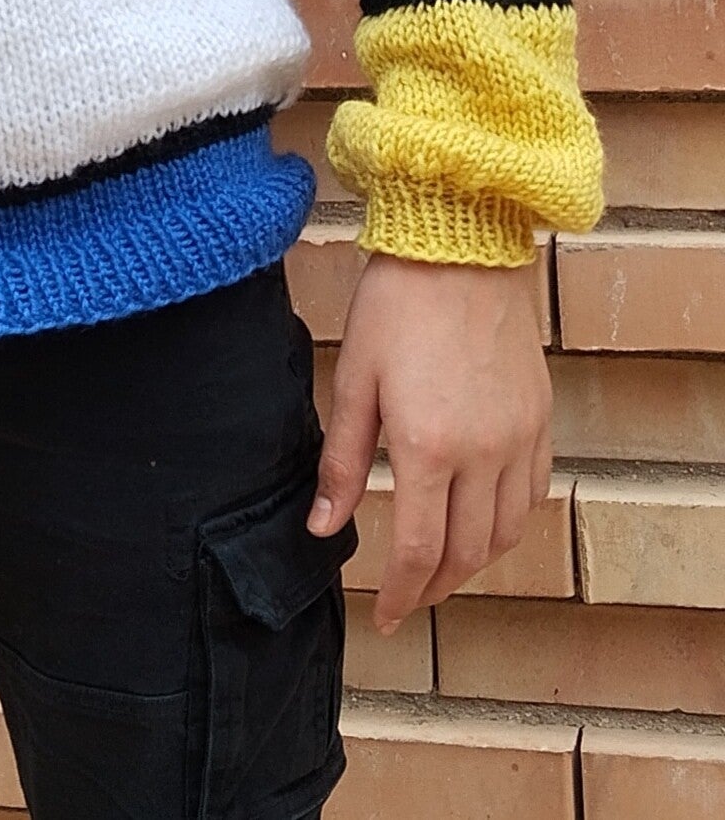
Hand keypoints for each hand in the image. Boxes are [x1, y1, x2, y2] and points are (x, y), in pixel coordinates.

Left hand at [307, 252, 551, 633]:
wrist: (459, 244)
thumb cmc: (396, 304)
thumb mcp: (354, 379)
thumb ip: (341, 462)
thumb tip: (324, 528)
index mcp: (427, 447)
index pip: (418, 550)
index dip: (401, 594)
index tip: (384, 617)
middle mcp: (482, 454)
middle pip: (465, 554)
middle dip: (434, 588)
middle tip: (409, 600)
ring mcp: (518, 438)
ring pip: (505, 533)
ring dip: (472, 562)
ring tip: (440, 567)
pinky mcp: (539, 419)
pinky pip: (532, 494)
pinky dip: (508, 523)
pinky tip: (482, 520)